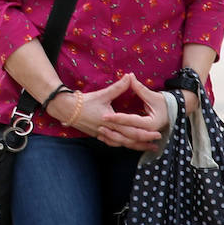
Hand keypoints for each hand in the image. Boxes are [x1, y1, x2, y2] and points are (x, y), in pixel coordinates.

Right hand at [48, 74, 163, 151]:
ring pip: (121, 144)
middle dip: (144, 143)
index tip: (157, 134)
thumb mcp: (103, 94)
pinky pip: (111, 143)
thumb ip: (118, 87)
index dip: (146, 133)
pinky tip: (126, 146)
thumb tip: (130, 76)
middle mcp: (108, 130)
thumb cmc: (84, 101)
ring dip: (134, 147)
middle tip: (156, 145)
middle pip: (129, 140)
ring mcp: (102, 134)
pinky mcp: (97, 135)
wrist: (66, 109)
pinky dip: (121, 145)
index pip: (132, 130)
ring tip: (146, 148)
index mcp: (111, 121)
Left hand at [96, 76, 170, 150]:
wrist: (173, 112)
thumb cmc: (164, 103)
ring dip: (112, 137)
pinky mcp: (140, 137)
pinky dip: (115, 141)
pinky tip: (104, 138)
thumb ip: (139, 88)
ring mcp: (144, 137)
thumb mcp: (152, 96)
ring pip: (126, 141)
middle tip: (99, 124)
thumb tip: (129, 75)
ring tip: (99, 132)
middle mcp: (148, 132)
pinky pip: (126, 142)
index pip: (131, 120)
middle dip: (113, 130)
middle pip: (128, 134)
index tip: (104, 115)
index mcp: (151, 123)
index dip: (117, 118)